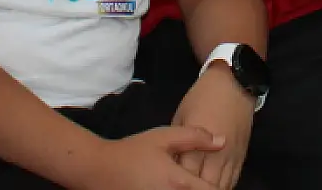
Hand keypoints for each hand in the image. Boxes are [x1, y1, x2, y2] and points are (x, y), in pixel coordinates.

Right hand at [88, 126, 223, 189]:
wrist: (98, 169)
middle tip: (202, 183)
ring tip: (190, 186)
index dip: (218, 187)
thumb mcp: (164, 137)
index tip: (212, 179)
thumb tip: (223, 141)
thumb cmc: (133, 151)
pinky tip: (174, 189)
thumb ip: (195, 137)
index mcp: (180, 183)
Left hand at [171, 64, 254, 188]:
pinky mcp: (241, 156)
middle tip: (183, 187)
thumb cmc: (201, 97)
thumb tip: (170, 163)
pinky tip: (213, 187)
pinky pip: (232, 180)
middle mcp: (216, 153)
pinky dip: (222, 187)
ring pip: (220, 186)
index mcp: (198, 142)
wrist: (233, 84)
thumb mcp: (181, 116)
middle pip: (204, 185)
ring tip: (198, 189)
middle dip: (194, 189)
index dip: (176, 183)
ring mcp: (231, 156)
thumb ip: (178, 142)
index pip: (186, 174)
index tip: (169, 183)